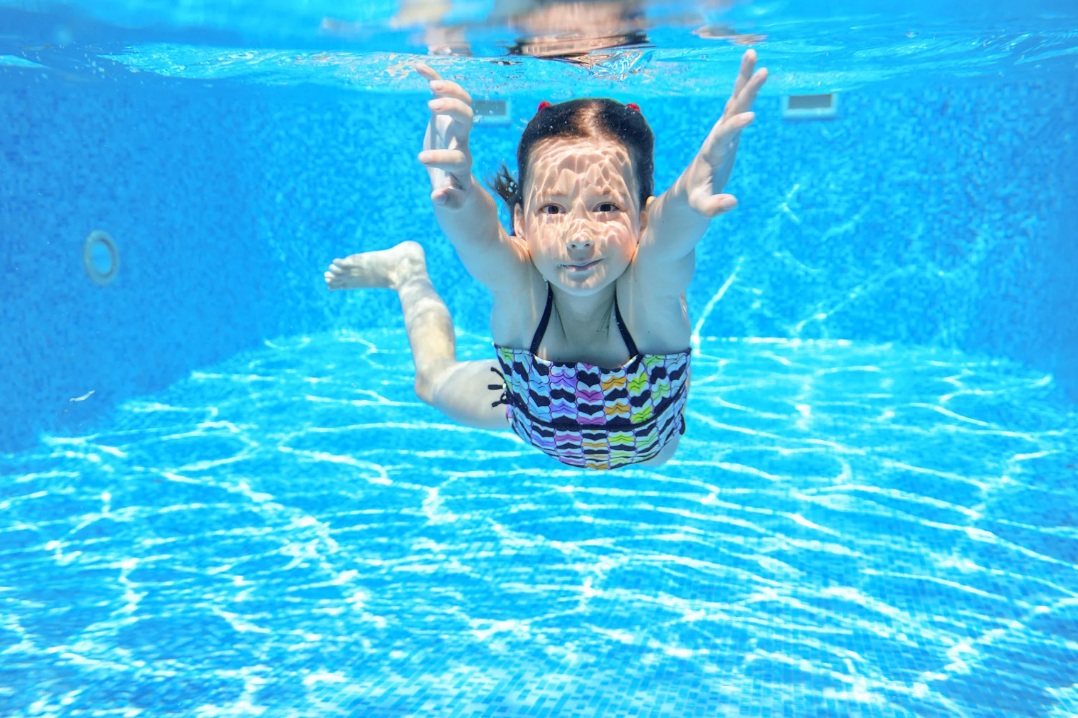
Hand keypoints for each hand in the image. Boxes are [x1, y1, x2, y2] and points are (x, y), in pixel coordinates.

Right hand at [416, 64, 474, 209]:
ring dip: (450, 90)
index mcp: (462, 162)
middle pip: (467, 119)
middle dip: (453, 109)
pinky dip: (434, 78)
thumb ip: (449, 199)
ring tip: (432, 84)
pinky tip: (418, 67)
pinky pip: (445, 91)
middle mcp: (462, 140)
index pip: (458, 156)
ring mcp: (456, 124)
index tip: (421, 158)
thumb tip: (438, 198)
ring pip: (463, 101)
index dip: (442, 157)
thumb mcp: (453, 199)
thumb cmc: (455, 189)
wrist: (457, 175)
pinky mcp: (447, 114)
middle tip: (431, 105)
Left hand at [684, 49, 767, 216]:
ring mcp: (723, 130)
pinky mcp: (730, 129)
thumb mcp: (701, 206)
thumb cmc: (695, 198)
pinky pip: (739, 104)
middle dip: (746, 91)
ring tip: (752, 53)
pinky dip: (747, 87)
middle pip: (732, 109)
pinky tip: (755, 70)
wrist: (689, 188)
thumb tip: (731, 203)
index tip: (750, 116)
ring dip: (744, 78)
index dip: (735, 126)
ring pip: (735, 100)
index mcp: (711, 152)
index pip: (724, 136)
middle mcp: (717, 136)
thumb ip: (713, 206)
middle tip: (761, 70)